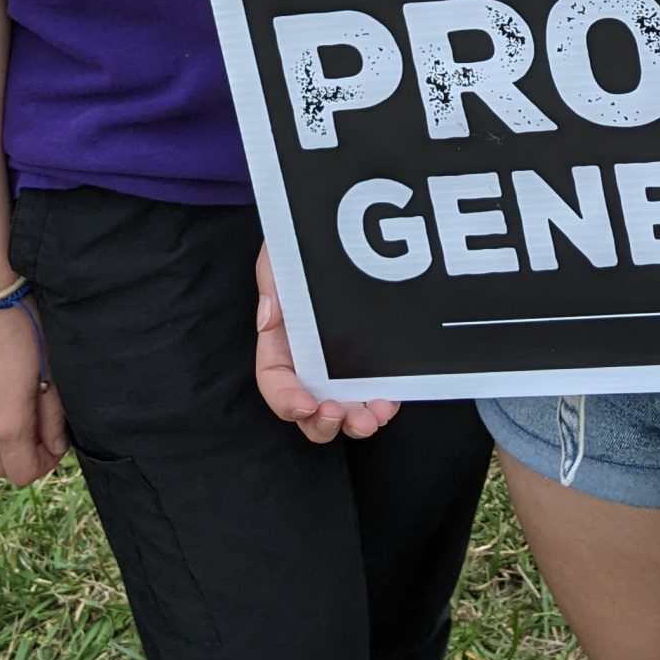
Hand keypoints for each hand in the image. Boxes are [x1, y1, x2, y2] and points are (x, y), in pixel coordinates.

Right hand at [0, 306, 67, 486]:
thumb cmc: (23, 327)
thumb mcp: (49, 373)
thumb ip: (53, 418)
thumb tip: (55, 447)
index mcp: (4, 427)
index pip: (23, 475)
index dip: (44, 464)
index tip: (54, 443)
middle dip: (19, 456)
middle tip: (36, 427)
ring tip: (13, 398)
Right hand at [254, 241, 397, 444]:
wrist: (343, 236)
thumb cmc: (302, 250)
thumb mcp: (279, 256)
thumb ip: (270, 282)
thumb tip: (269, 318)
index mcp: (281, 346)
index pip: (276, 383)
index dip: (287, 400)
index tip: (306, 404)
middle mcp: (310, 365)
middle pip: (310, 411)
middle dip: (324, 423)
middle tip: (341, 416)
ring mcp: (342, 368)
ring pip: (344, 409)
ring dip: (355, 422)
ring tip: (373, 419)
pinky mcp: (372, 364)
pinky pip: (375, 392)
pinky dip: (382, 404)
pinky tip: (390, 403)